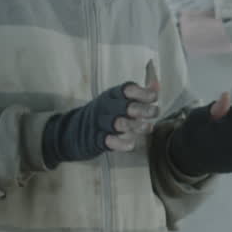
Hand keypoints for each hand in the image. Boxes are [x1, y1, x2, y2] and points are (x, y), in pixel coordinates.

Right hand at [41, 62, 161, 166]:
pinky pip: (107, 141)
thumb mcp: (119, 99)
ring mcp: (100, 123)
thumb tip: (157, 85)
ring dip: (134, 125)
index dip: (141, 92)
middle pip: (124, 106)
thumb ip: (140, 93)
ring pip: (117, 123)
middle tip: (155, 112)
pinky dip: (119, 143)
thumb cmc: (106, 113)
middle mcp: (106, 107)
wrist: (74, 130)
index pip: (126, 90)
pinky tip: (131, 145)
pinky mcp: (96, 139)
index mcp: (113, 95)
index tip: (154, 97)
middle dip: (141, 109)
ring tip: (148, 128)